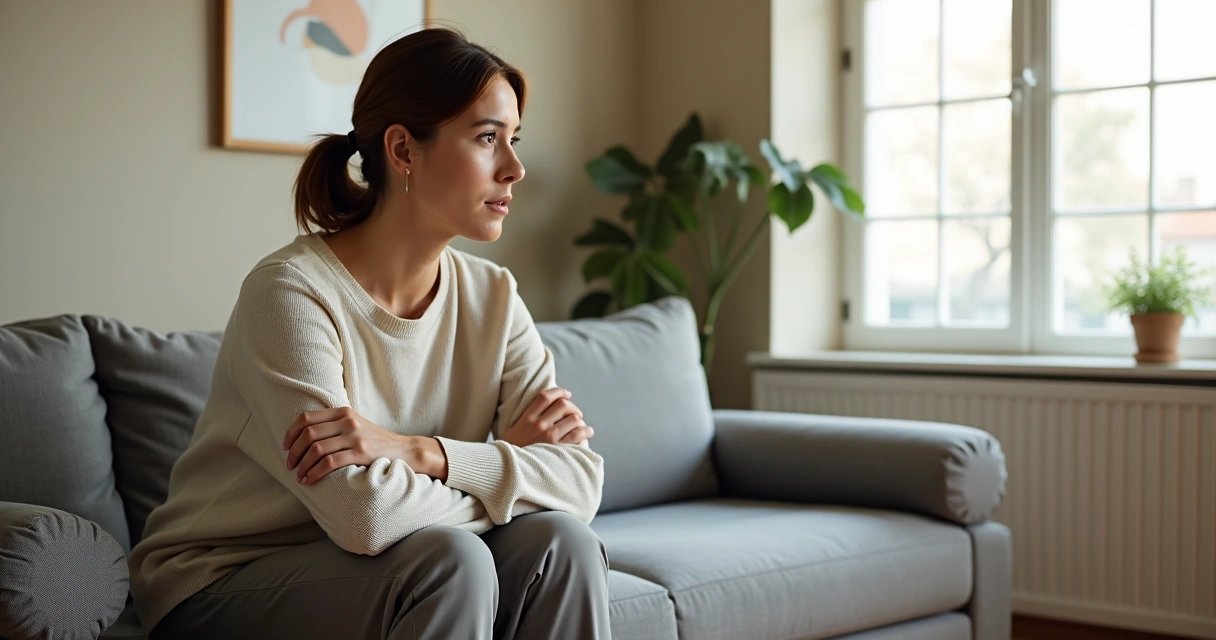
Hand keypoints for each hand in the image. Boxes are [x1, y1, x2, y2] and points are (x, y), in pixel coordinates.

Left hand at [283, 407, 444, 483]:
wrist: (404, 450)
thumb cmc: (376, 441)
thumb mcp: (355, 425)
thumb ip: (334, 425)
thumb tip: (304, 436)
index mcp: (343, 412)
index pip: (306, 418)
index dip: (291, 433)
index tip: (286, 446)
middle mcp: (347, 421)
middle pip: (308, 434)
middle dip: (294, 452)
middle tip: (290, 465)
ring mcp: (355, 436)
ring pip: (316, 450)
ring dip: (303, 465)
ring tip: (299, 476)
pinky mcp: (361, 452)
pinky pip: (330, 462)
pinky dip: (315, 473)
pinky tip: (310, 480)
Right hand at [499, 387, 594, 447]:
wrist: (508, 469)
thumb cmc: (512, 450)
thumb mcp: (514, 429)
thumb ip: (528, 418)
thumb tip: (546, 409)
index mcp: (527, 418)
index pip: (545, 396)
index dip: (559, 391)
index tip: (566, 394)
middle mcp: (539, 425)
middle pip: (563, 405)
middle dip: (572, 407)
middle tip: (574, 413)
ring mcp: (549, 437)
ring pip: (573, 419)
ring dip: (580, 420)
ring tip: (581, 425)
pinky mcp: (558, 449)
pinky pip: (577, 435)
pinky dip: (585, 431)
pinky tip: (588, 432)